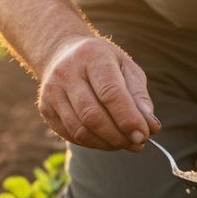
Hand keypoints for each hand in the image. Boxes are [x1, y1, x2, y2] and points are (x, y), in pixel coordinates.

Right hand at [37, 36, 160, 151]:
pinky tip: (107, 140)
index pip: (110, 93)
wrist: (63, 52)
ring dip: (107, 144)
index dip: (128, 119)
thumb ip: (140, 97)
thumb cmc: (103, 63)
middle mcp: (66, 72)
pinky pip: (71, 135)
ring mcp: (51, 91)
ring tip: (125, 143)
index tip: (144, 135)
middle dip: (119, 136)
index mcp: (92, 55)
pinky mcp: (45, 109)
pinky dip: (94, 143)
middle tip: (138, 144)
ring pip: (80, 130)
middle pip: (93, 115)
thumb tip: (151, 127)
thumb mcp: (127, 69)